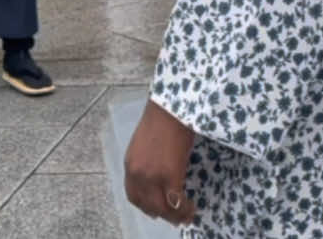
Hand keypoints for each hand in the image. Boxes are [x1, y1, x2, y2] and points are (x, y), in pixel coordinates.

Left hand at [124, 100, 195, 226]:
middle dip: (162, 214)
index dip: (146, 206)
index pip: (134, 196)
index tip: (157, 210)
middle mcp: (137, 174)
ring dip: (174, 216)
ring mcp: (152, 177)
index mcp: (130, 165)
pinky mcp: (169, 175)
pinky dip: (184, 209)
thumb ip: (148, 161)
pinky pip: (176, 202)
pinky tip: (191, 209)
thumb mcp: (147, 142)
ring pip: (162, 208)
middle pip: (148, 205)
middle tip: (174, 217)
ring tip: (186, 215)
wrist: (172, 105)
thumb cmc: (164, 117)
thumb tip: (160, 173)